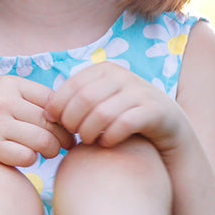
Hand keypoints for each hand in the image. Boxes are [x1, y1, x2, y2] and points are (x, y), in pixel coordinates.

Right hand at [0, 75, 72, 168]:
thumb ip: (29, 100)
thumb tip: (73, 110)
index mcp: (7, 83)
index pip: (53, 100)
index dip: (65, 117)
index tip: (67, 128)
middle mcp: (0, 98)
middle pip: (51, 121)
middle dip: (63, 137)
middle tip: (64, 146)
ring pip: (43, 140)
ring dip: (50, 151)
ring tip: (48, 153)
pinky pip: (26, 157)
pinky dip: (31, 161)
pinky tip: (24, 159)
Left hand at [45, 61, 189, 155]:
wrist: (168, 128)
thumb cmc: (122, 117)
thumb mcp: (99, 102)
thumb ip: (76, 101)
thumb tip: (46, 111)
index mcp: (105, 69)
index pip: (71, 85)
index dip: (59, 107)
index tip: (56, 123)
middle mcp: (124, 75)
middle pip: (84, 99)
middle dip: (73, 121)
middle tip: (72, 137)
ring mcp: (141, 91)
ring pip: (102, 113)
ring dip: (89, 132)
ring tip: (87, 141)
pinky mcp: (155, 111)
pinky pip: (124, 124)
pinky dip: (110, 137)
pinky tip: (107, 144)